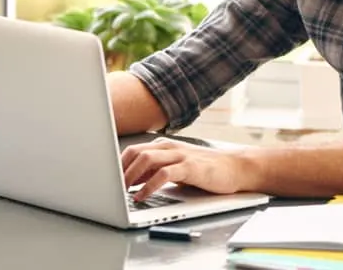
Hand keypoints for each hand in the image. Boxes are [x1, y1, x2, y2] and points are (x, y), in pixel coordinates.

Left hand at [121, 137, 250, 200]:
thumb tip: (130, 180)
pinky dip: (149, 185)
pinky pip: (164, 174)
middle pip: (136, 152)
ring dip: (130, 175)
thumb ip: (154, 170)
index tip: (106, 178)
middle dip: (120, 169)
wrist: (236, 167)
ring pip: (147, 159)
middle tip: (109, 186)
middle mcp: (170, 147)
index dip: (117, 164)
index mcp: (164, 146)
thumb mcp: (176, 168)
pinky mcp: (190, 167)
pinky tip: (142, 196)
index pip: (133, 150)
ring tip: (121, 191)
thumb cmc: (205, 169)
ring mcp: (180, 156)